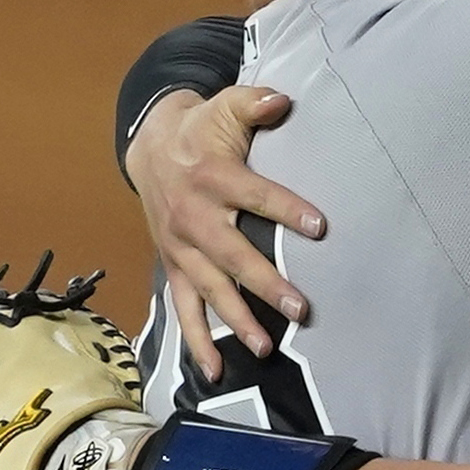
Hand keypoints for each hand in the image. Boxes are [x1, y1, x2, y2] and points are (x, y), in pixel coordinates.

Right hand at [126, 87, 325, 379]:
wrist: (148, 147)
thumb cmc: (201, 129)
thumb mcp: (225, 105)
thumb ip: (255, 103)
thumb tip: (283, 99)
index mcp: (212, 177)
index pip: (255, 195)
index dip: (286, 209)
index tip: (320, 227)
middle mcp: (193, 217)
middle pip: (232, 255)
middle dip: (265, 283)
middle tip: (301, 309)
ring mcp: (180, 248)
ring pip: (209, 290)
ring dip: (237, 320)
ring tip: (266, 347)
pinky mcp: (174, 267)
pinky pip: (183, 309)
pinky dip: (197, 341)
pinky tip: (216, 371)